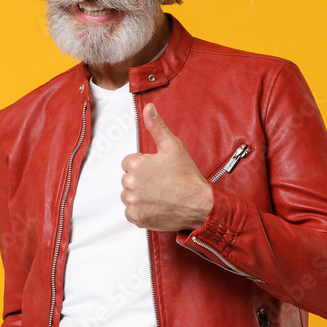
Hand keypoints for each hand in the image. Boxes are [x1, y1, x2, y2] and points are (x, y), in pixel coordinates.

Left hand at [120, 103, 212, 230]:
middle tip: (161, 183)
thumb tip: (149, 108)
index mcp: (136, 164)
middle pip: (128, 179)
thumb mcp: (173, 146)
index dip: (144, 166)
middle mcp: (130, 183)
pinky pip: (131, 212)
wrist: (199, 204)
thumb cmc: (187, 177)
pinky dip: (141, 211)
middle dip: (141, 180)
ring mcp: (132, 201)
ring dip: (139, 196)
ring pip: (129, 196)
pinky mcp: (136, 217)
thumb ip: (156, 126)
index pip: (129, 163)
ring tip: (159, 195)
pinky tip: (156, 206)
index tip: (157, 171)